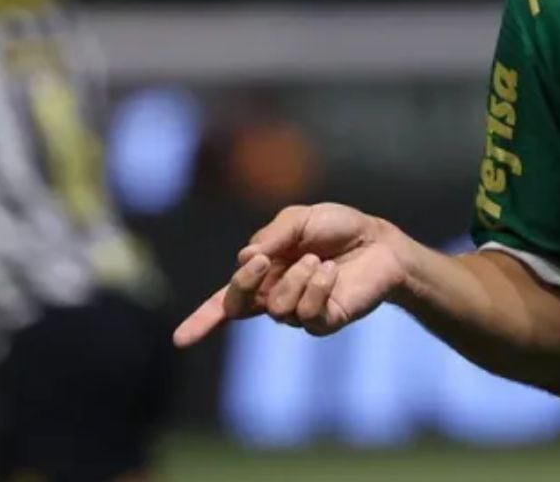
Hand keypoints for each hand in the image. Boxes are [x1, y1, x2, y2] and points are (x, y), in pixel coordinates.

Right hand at [173, 202, 410, 345]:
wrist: (380, 240)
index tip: (180, 340)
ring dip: (296, 278)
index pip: (226, 302)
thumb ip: (271, 236)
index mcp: (263, 274)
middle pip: (239, 306)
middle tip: (264, 262)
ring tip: (318, 259)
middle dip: (245, 283)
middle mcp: (275, 297)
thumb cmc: (338, 228)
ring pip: (275, 308)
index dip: (202, 320)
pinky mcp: (324, 321)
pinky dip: (317, 287)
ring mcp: (299, 312)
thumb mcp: (300, 219)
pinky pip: (307, 313)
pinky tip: (331, 272)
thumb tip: (245, 260)